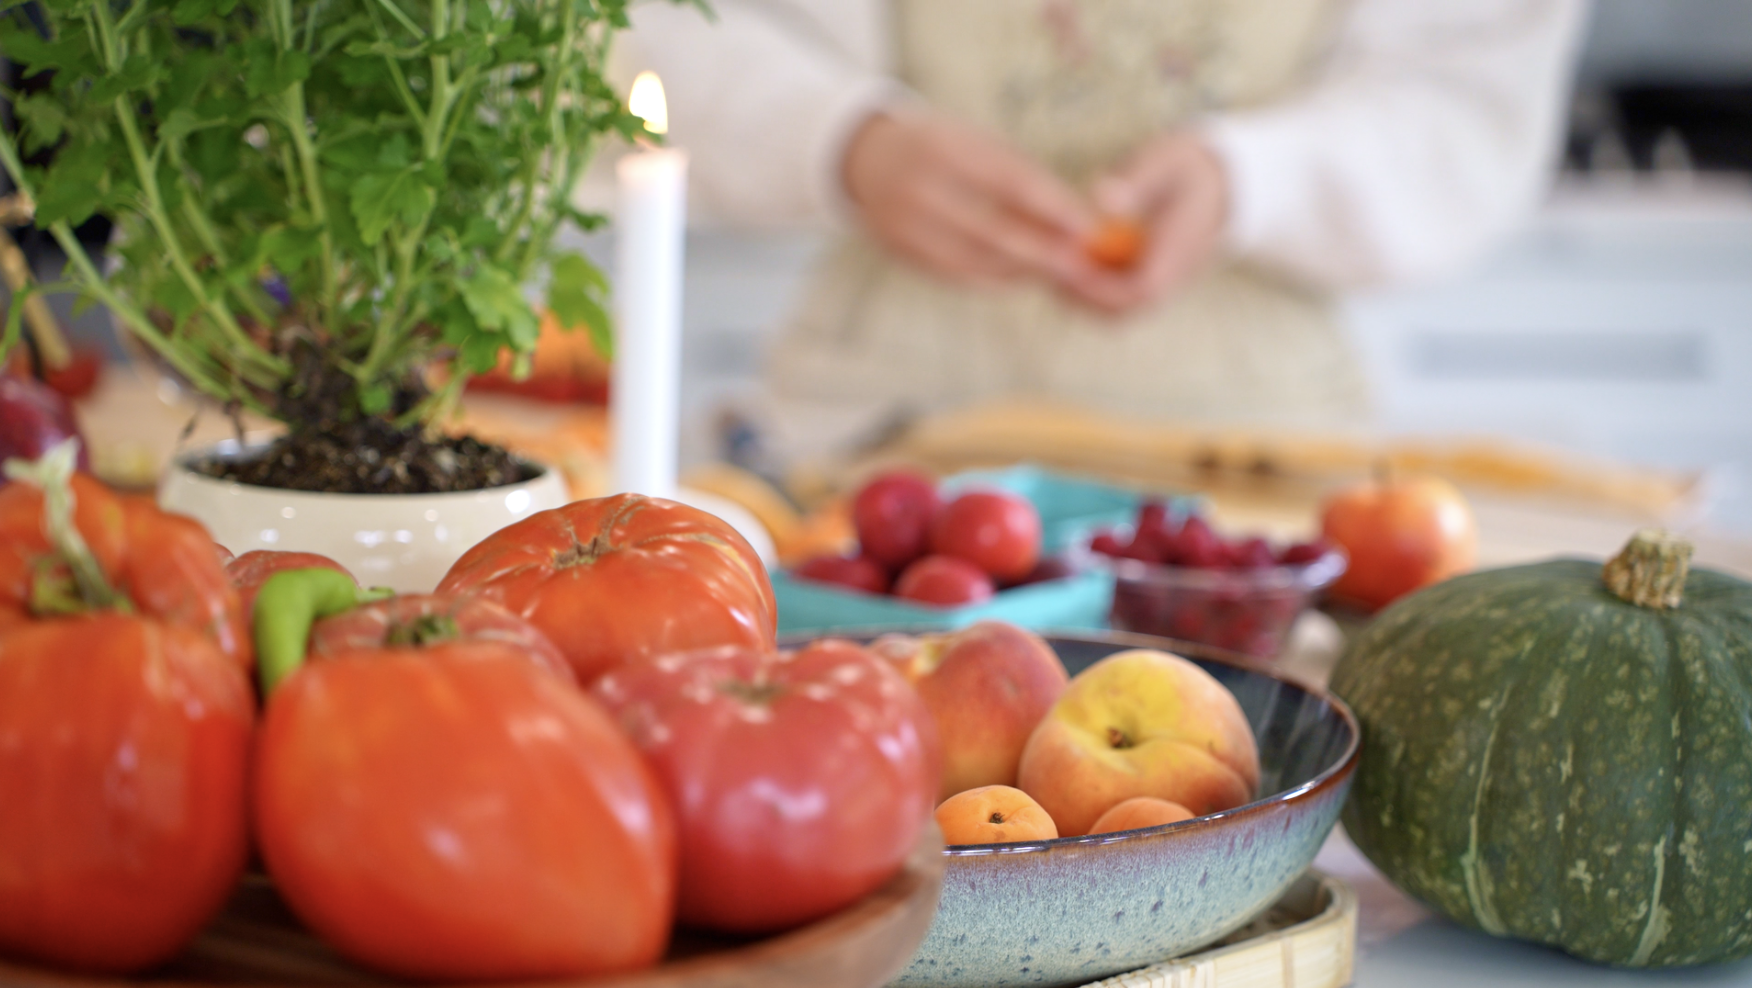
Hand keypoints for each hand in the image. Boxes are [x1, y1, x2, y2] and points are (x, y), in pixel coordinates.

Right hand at [841, 112, 1093, 286]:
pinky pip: (956, 276)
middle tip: (1079, 264)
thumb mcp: (976, 142)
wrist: (868, 159)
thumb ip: (1019, 175)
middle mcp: (921, 188)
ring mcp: (905, 225)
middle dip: (1042, 252)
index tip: (1086, 227)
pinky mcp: (901, 252)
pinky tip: (1020, 277)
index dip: (1053, 208)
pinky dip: (994, 280)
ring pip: (976, 262)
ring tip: (1055, 272)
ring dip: (1022, 271)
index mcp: (946, 148)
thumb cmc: (942, 148)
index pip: (1011, 182)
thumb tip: (1073, 218)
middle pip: (993, 232)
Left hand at [1059, 132, 1229, 315]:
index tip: (1066, 265)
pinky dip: (1086, 294)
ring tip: (1049, 268)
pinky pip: (1115, 304)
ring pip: (1117, 313)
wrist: (1218, 184)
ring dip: (1080, 299)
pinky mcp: (1147, 284)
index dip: (1102, 287)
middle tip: (1046, 272)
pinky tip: (1062, 266)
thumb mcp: (1166, 158)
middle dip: (1082, 299)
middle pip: (1125, 312)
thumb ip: (1137, 177)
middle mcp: (1174, 277)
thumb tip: (1102, 197)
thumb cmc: (1185, 166)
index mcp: (1181, 249)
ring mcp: (1161, 285)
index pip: (1143, 289)